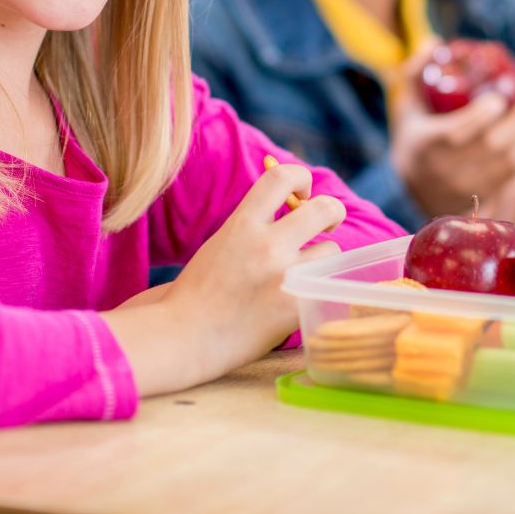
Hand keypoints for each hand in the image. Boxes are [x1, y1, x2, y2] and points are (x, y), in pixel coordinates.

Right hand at [102, 161, 343, 396]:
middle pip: (323, 208)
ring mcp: (284, 276)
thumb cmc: (197, 292)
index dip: (300, 176)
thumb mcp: (222, 242)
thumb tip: (293, 206)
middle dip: (332, 211)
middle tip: (328, 223)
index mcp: (242, 223)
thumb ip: (254, 224)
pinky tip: (305, 295)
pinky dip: (317, 287)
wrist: (182, 337)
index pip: (281, 177)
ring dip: (323, 257)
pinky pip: (323, 284)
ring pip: (332, 250)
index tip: (302, 191)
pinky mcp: (294, 307)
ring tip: (308, 269)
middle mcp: (267, 244)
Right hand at [390, 52, 514, 218]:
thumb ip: (416, 72)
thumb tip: (434, 41)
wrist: (415, 188)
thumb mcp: (407, 105)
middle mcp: (447, 170)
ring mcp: (467, 187)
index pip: (455, 134)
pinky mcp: (484, 196)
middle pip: (489, 150)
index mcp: (426, 146)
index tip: (497, 100)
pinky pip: (511, 177)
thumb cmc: (415, 136)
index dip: (480, 118)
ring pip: (506, 166)